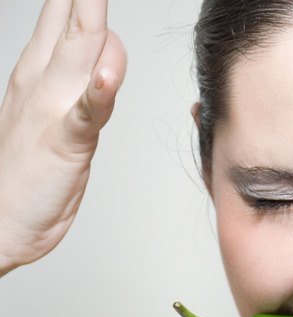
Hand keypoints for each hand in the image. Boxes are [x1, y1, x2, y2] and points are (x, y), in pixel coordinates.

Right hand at [0, 0, 125, 276]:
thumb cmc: (28, 170)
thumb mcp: (54, 112)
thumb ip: (83, 81)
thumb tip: (109, 55)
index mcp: (38, 72)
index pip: (61, 17)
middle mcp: (43, 82)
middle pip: (71, 22)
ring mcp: (53, 109)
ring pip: (79, 53)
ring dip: (93, 20)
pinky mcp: (66, 142)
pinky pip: (87, 112)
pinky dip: (99, 93)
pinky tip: (107, 77)